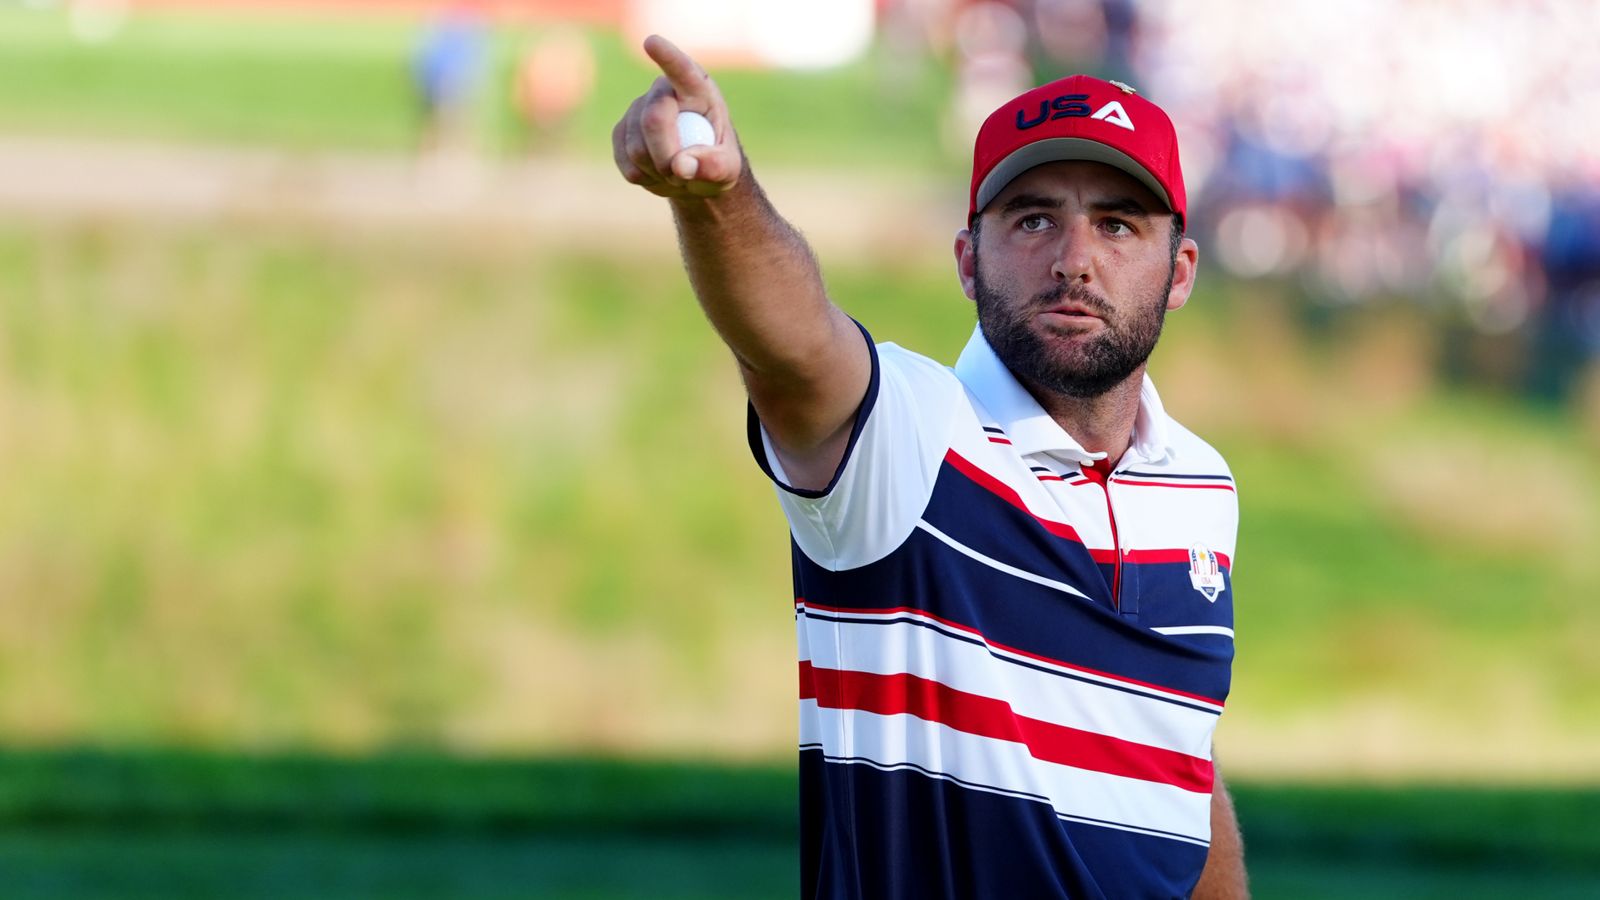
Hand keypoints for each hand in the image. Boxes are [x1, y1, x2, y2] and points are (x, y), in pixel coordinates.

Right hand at [613, 35, 741, 199]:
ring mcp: (637, 110)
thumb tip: (681, 165)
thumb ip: (714, 166)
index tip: (652, 43)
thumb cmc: (717, 163)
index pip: (682, 69)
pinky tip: (656, 174)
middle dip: (667, 156)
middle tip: (683, 177)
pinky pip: (626, 162)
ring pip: (636, 146)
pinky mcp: (621, 132)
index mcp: (696, 89)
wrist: (693, 175)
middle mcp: (662, 92)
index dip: (667, 57)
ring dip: (657, 172)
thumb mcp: (728, 169)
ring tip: (675, 174)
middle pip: (654, 119)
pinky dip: (644, 177)